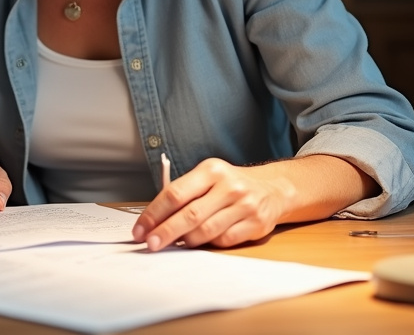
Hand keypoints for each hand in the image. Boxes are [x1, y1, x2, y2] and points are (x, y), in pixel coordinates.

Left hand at [131, 158, 293, 250]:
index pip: (175, 194)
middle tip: (150, 244)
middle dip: (166, 232)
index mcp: (210, 170)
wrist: (272, 188)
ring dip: (186, 241)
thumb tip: (153, 220)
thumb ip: (183, 193)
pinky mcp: (256, 224)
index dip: (154, 214)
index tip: (140, 229)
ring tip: (174, 243)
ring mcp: (244, 206)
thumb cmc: (228, 184)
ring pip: (206, 231)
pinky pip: (224, 241)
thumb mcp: (206, 177)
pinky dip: (208, 244)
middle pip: (189, 215)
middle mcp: (229, 186)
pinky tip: (200, 242)